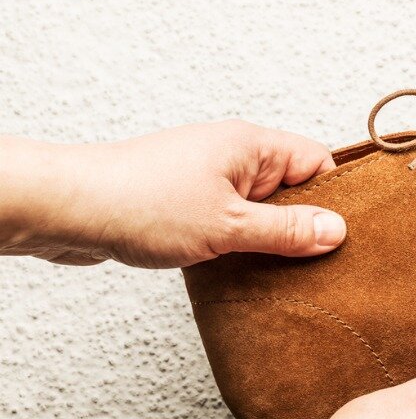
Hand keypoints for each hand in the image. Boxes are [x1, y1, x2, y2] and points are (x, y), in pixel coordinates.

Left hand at [0, 122, 344, 267]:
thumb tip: (335, 231)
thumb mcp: (230, 225)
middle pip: (294, 190)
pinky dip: (242, 246)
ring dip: (270, 241)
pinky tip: (244, 271)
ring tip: (278, 271)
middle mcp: (234, 158)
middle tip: (316, 262)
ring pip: (264, 211)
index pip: (318, 163)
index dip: (336, 198)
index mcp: (251, 146)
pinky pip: (235, 224)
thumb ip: (288, 231)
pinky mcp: (190, 204)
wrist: (68, 211)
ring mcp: (211, 181)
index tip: (345, 235)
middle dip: (304, 226)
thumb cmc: (140, 202)